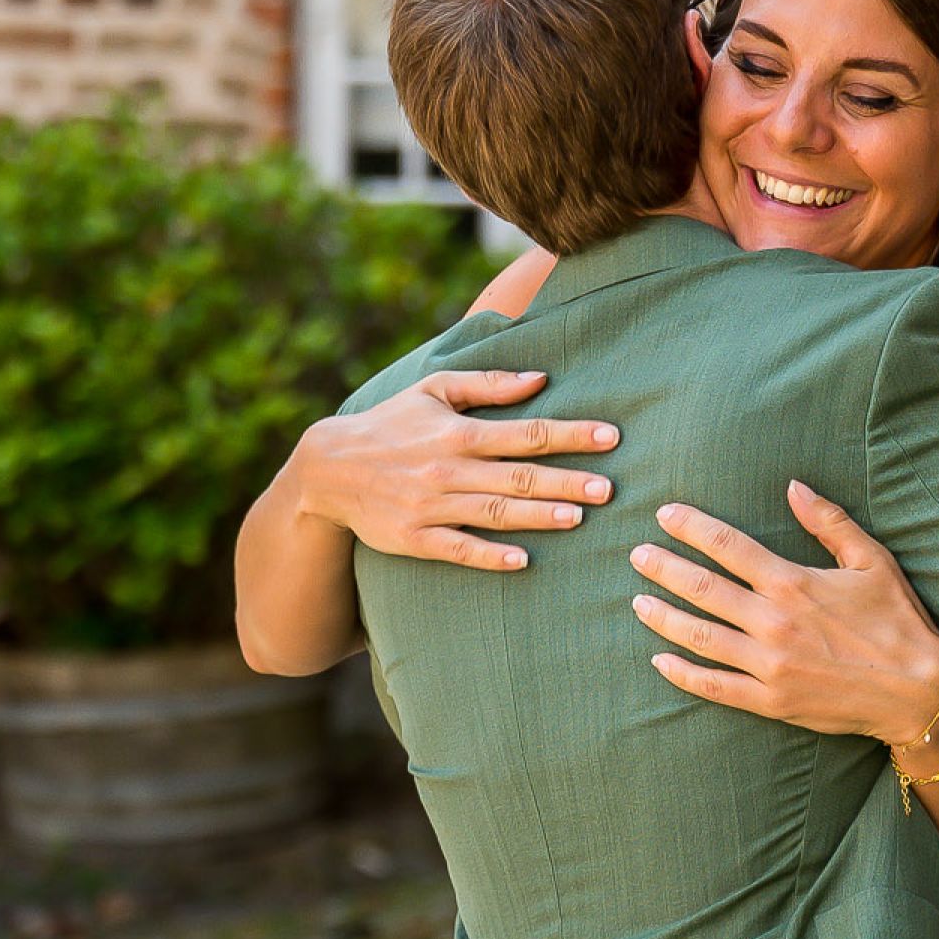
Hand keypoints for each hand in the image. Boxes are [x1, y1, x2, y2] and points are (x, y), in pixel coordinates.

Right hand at [292, 370, 617, 570]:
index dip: (572, 435)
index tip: (612, 437)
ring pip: (494, 512)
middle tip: (609, 489)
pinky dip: (489, 555)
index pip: (527, 433)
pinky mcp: (415, 537)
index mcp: (459, 431)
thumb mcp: (434, 390)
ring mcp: (431, 505)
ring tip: (578, 518)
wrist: (327, 468)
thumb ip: (488, 384)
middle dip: (566, 481)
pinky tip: (523, 560)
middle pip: (519, 476)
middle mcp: (449, 469)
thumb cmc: (391, 423)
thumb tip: (541, 378)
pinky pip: (458, 548)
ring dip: (538, 516)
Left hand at [630, 483, 938, 742]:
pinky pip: (714, 686)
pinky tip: (660, 661)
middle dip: (664, 568)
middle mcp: (773, 622)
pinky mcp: (771, 700)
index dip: (691, 527)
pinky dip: (683, 673)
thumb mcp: (872, 561)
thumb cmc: (899, 620)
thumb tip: (794, 486)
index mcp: (794, 582)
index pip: (728, 547)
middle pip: (702, 588)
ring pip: (699, 636)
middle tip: (637, 556)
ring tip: (638, 602)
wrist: (920, 690)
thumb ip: (829, 522)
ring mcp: (768, 665)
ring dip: (664, 617)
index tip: (664, 516)